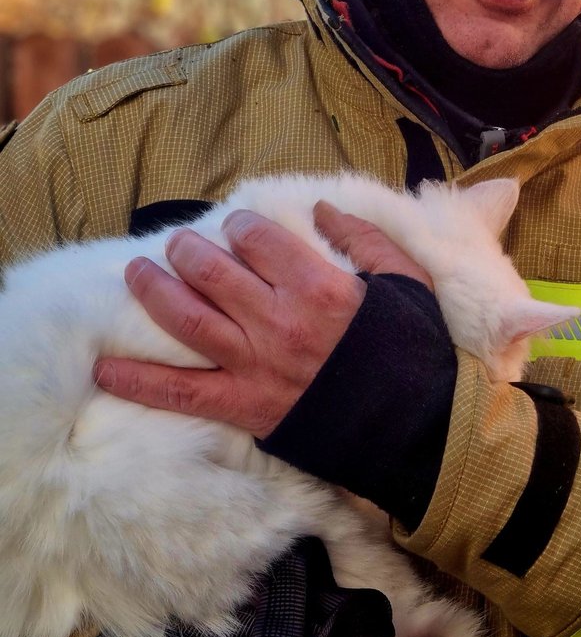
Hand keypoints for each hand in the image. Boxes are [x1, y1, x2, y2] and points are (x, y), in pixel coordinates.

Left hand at [94, 201, 433, 437]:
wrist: (418, 427)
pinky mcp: (245, 406)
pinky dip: (140, 380)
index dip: (239, 226)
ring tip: (136, 273)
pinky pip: (182, 393)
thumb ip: (363, 238)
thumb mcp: (405, 280)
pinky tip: (105, 367)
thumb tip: (322, 209)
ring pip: (187, 319)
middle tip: (178, 244)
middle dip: (187, 250)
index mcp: (317, 285)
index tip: (236, 227)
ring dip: (154, 291)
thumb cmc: (413, 351)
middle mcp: (278, 321)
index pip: (256, 239)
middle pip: (212, 272)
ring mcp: (256, 365)